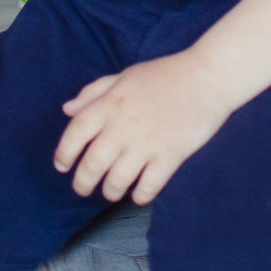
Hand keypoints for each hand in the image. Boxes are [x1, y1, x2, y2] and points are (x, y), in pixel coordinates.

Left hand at [54, 51, 238, 203]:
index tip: (62, 166)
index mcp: (110, 103)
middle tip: (82, 189)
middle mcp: (123, 125)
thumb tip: (67, 110)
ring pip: (117, 180)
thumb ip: (94, 92)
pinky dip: (139, 196)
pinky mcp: (170, 155)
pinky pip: (148, 186)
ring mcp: (147, 142)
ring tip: (111, 193)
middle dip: (83, 183)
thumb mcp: (125, 75)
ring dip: (110, 192)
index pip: (75, 133)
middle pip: (92, 164)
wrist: (209, 77)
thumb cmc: (166, 74)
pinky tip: (139, 194)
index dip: (64, 153)